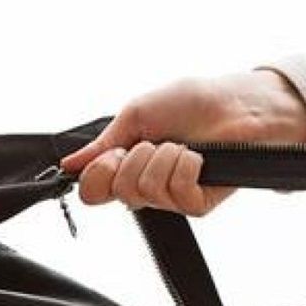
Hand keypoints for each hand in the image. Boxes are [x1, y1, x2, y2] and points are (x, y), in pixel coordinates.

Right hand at [60, 70, 305, 215]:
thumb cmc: (193, 103)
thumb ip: (102, 144)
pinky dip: (185, 167)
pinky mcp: (197, 203)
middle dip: (135, 159)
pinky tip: (197, 157)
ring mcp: (172, 196)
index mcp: (128, 164)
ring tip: (181, 145)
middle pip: (119, 192)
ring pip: (146, 192)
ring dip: (163, 158)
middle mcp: (147, 184)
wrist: (237, 104)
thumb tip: (69, 164)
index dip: (97, 175)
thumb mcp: (136, 115)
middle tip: (153, 142)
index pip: (94, 191)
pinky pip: (176, 194)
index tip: (112, 154)